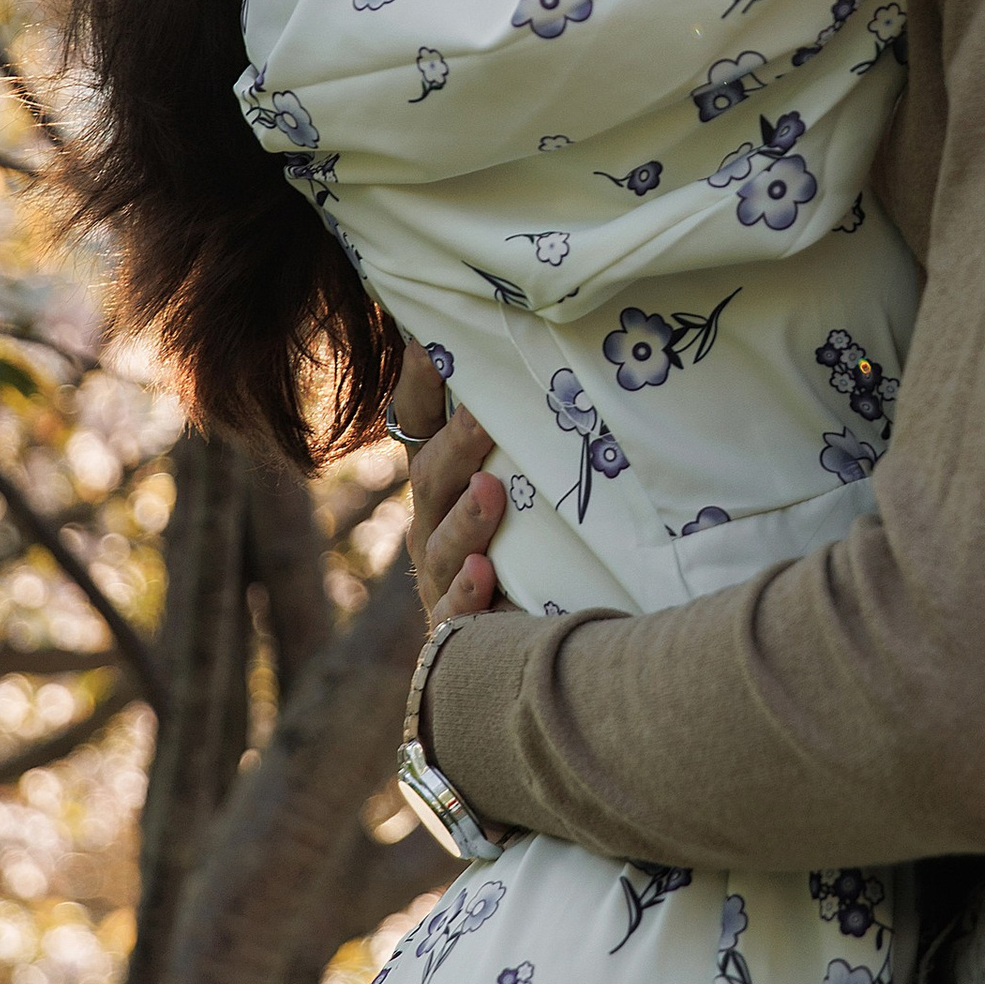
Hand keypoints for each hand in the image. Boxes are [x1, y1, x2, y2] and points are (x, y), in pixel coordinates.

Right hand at [394, 340, 506, 627]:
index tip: (428, 339)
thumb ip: (526, 437)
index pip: (419, 422)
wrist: (516, 644)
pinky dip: (468, 593)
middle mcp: (431, 522)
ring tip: (491, 491)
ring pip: (442, 544)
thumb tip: (564, 355)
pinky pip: (456, 613)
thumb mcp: (526, 486)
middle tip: (485, 413)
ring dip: (467, 516)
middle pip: (433, 477)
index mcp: (441, 480)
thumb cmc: (532, 545)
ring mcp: (440, 576)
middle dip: (459, 444)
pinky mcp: (456, 629)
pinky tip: (484, 572)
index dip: (420, 382)